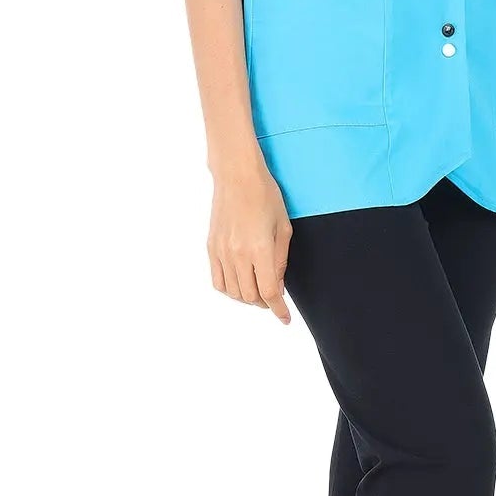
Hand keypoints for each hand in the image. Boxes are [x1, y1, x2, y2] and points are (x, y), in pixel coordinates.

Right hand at [208, 164, 293, 321]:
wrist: (237, 176)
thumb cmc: (266, 196)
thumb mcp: (283, 228)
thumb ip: (280, 261)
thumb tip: (278, 287)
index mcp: (259, 249)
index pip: (270, 291)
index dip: (279, 310)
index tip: (285, 318)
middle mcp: (238, 254)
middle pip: (250, 296)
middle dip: (265, 304)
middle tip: (273, 299)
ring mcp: (221, 251)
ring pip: (233, 292)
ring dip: (247, 298)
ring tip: (257, 291)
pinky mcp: (211, 247)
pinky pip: (217, 280)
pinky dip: (229, 290)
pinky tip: (239, 284)